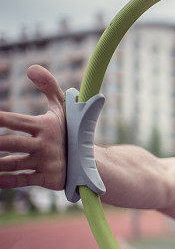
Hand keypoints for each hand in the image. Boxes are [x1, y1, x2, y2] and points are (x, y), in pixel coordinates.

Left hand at [0, 66, 66, 189]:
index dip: (0, 119)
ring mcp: (46, 162)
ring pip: (13, 163)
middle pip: (11, 143)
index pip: (16, 120)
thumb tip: (32, 68)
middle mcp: (45, 144)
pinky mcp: (48, 178)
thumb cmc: (70, 131)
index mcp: (45, 126)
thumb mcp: (63, 109)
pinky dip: (7, 181)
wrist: (91, 160)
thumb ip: (48, 87)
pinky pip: (22, 180)